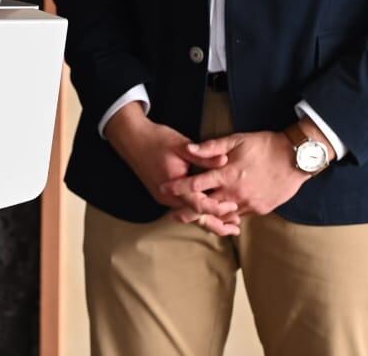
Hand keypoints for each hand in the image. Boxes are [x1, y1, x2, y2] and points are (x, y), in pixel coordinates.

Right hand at [104, 103, 239, 236]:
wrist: (131, 138)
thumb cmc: (156, 139)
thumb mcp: (182, 146)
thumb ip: (204, 156)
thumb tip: (225, 161)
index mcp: (173, 186)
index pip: (199, 205)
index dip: (218, 208)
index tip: (234, 207)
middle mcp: (168, 197)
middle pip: (195, 217)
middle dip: (216, 223)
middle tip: (236, 228)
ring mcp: (164, 198)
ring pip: (189, 214)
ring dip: (209, 218)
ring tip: (229, 223)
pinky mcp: (164, 195)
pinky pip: (184, 207)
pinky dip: (199, 211)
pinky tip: (211, 210)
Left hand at [161, 130, 309, 220]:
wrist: (296, 159)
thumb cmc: (264, 145)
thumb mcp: (237, 140)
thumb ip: (212, 147)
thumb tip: (189, 148)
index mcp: (227, 174)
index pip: (196, 185)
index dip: (178, 188)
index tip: (164, 189)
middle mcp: (235, 193)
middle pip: (206, 206)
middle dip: (189, 210)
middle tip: (174, 214)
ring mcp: (248, 204)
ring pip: (222, 216)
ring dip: (208, 216)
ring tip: (194, 217)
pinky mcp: (259, 210)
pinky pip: (238, 216)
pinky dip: (227, 217)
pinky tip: (220, 215)